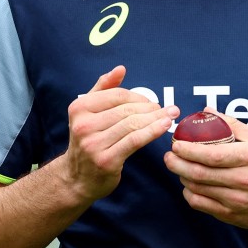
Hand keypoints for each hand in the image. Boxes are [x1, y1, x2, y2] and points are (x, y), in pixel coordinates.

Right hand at [62, 65, 178, 202]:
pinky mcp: (107, 160)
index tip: (151, 102)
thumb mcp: (88, 112)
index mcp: (79, 108)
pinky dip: (152, 131)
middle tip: (167, 109)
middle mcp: (84, 125)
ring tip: (170, 116)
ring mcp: (94, 144)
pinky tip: (164, 126)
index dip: (139, 97)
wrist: (76, 179)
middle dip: (151, 108)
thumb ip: (103, 88)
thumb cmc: (88, 140)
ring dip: (156, 118)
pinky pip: (135, 140)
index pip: (117, 95)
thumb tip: (120, 69)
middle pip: (127, 110)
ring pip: (133, 124)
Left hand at [163, 110, 247, 236]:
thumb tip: (208, 111)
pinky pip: (201, 204)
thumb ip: (233, 124)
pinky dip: (189, 194)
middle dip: (178, 163)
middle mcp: (243, 179)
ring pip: (197, 188)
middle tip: (168, 156)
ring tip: (176, 166)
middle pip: (200, 173)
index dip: (189, 150)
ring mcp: (235, 200)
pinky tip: (188, 184)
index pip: (212, 155)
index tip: (177, 143)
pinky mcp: (230, 215)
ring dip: (182, 176)